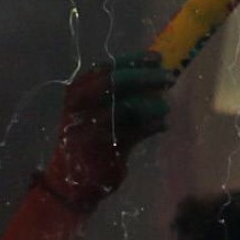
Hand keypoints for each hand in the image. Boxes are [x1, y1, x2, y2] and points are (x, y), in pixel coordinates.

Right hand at [43, 51, 173, 208]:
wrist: (70, 181)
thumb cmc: (86, 138)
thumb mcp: (94, 110)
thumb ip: (117, 92)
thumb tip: (152, 71)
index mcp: (77, 90)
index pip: (108, 67)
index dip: (134, 61)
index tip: (157, 59)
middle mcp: (81, 105)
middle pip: (116, 82)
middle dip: (146, 78)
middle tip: (169, 78)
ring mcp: (90, 126)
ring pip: (127, 106)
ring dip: (152, 104)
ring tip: (165, 107)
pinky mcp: (103, 147)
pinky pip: (135, 132)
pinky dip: (152, 127)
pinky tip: (162, 125)